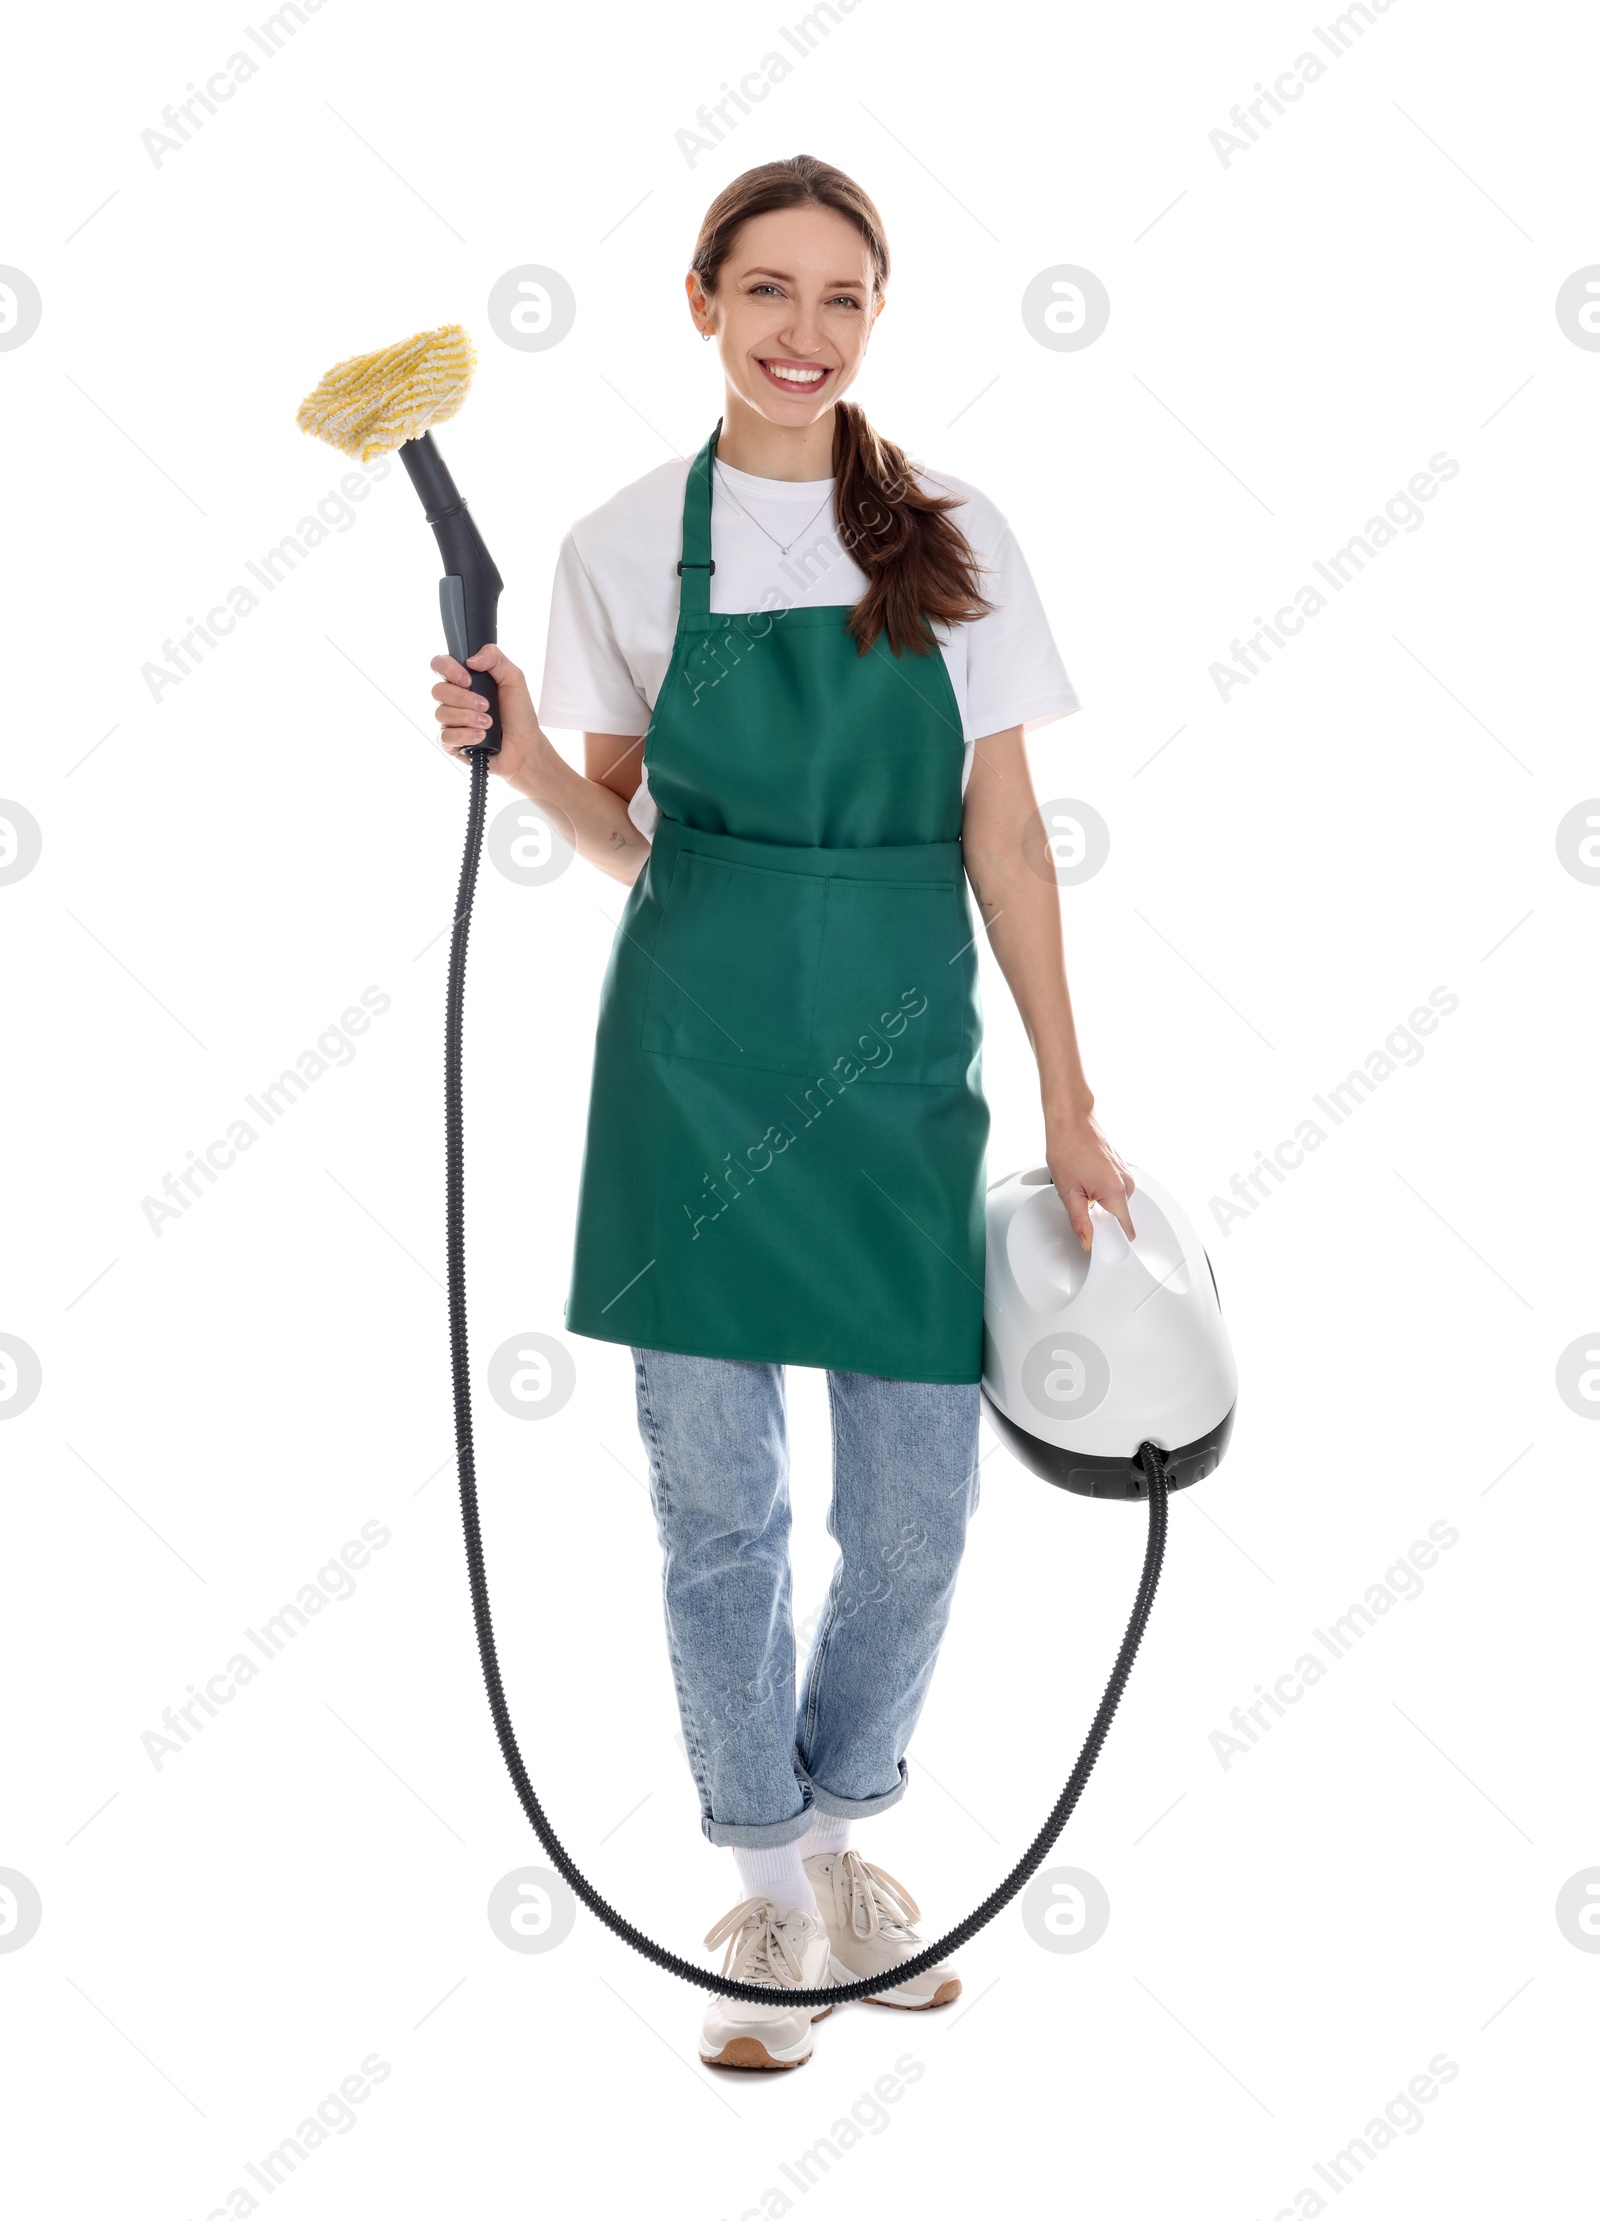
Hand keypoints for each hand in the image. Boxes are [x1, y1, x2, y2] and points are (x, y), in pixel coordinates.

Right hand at [428, 643, 543, 781]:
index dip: (448, 669)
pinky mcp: (451, 743)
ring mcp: (451, 721)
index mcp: (464, 681)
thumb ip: (495, 658)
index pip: (440, 665)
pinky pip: (445, 736)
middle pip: (438, 690)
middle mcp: (454, 699)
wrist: (525, 746)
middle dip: (464, 698)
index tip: (467, 680)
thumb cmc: (518, 714)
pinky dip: (465, 735)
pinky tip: (481, 736)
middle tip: (486, 705)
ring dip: (468, 718)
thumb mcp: (514, 679)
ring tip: (489, 723)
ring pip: (441, 713)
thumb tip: (471, 660)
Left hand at [1045, 1108, 1135, 1252]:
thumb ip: (1080, 1222)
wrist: (1070, 1119)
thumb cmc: (1068, 1147)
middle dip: (1100, 1220)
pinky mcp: (1119, 1168)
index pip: (1125, 1230)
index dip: (1111, 1241)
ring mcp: (1124, 1174)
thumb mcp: (1068, 1192)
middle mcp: (1126, 1183)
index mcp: (1116, 1192)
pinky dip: (1099, 1191)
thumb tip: (1088, 1241)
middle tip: (1079, 1205)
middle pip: (1118, 1218)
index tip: (1099, 1244)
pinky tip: (1085, 1179)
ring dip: (1098, 1204)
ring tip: (1080, 1187)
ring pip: (1114, 1203)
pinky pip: (1113, 1190)